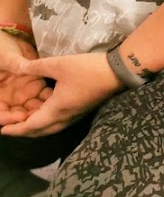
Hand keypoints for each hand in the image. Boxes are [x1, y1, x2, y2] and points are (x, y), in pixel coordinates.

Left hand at [0, 51, 121, 137]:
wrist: (119, 72)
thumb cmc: (88, 70)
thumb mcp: (59, 65)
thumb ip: (37, 67)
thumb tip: (18, 68)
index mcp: (56, 110)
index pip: (31, 126)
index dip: (15, 129)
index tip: (2, 130)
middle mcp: (65, 117)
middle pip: (40, 131)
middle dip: (24, 131)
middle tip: (11, 127)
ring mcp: (75, 115)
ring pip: (50, 128)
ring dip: (36, 127)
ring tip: (25, 119)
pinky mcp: (81, 110)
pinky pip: (59, 122)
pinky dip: (47, 121)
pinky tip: (44, 110)